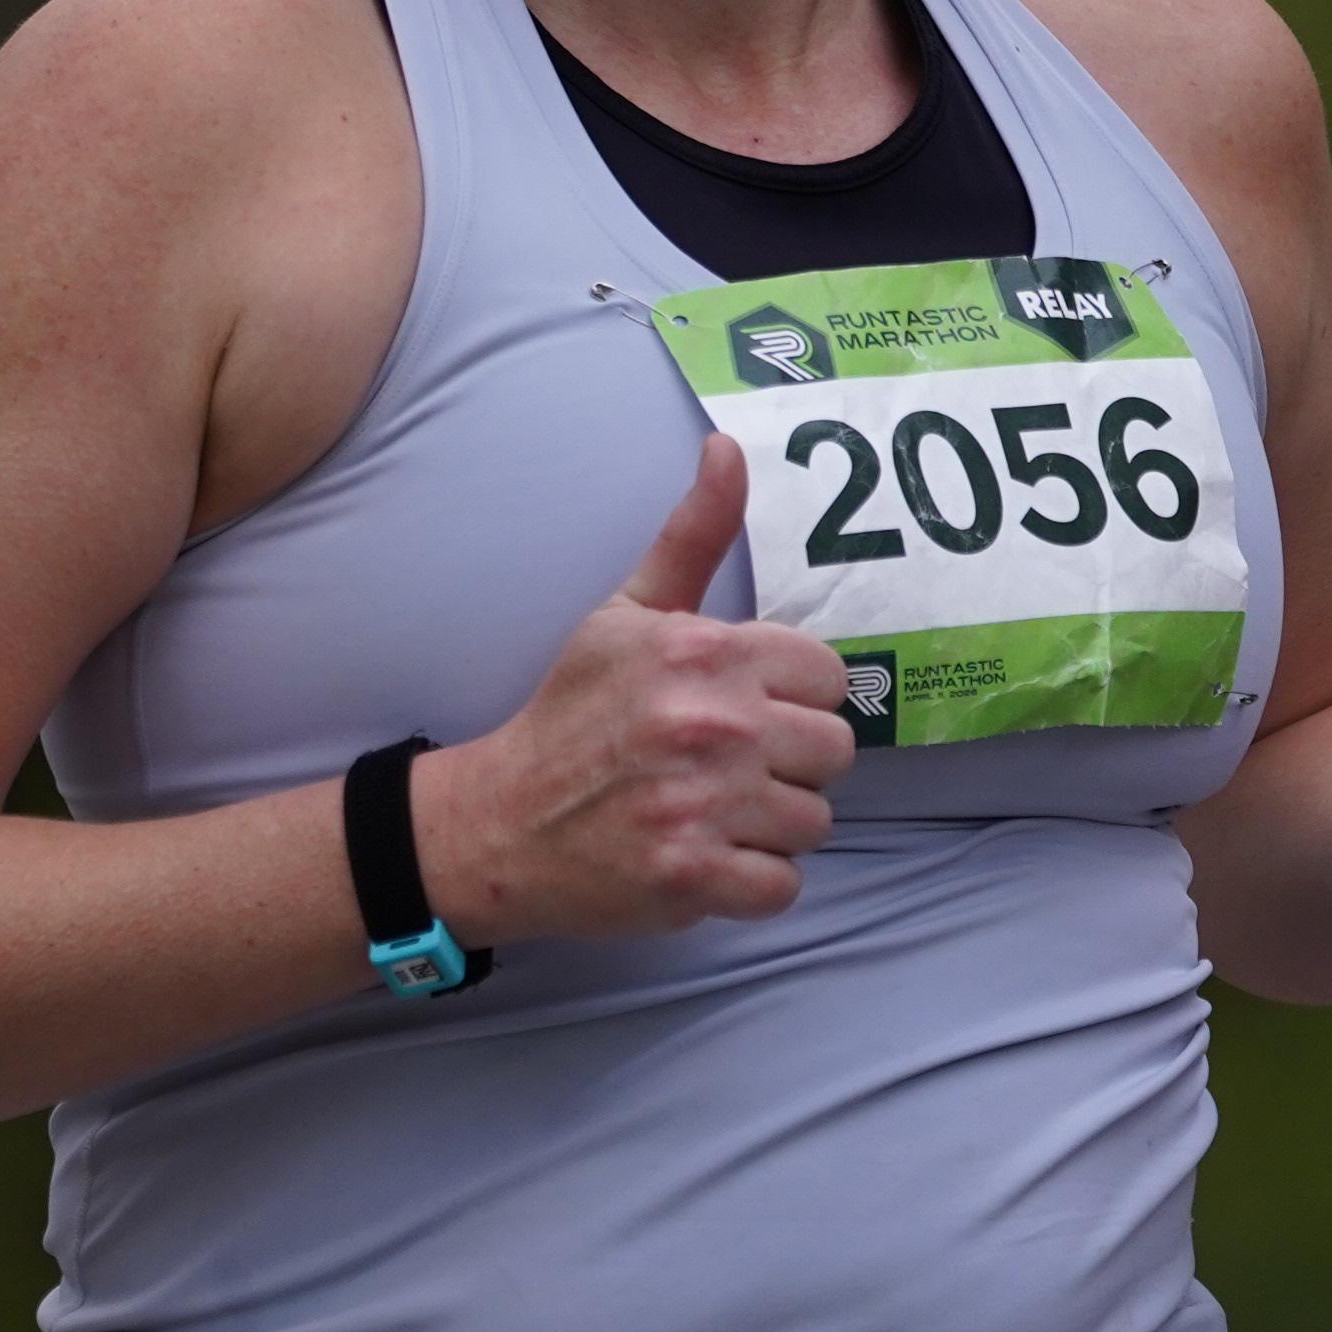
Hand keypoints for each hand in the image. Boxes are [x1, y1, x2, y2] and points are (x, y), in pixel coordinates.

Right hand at [422, 432, 862, 943]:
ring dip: (770, 826)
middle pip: (834, 752)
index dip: (790, 698)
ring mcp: (704, 806)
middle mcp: (711, 725)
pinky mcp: (694, 878)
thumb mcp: (624, 614)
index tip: (742, 711)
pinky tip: (704, 857)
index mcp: (702, 653)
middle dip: (788, 764)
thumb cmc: (570, 715)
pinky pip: (783, 885)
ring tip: (711, 814)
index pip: (827, 677)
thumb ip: (691, 536)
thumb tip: (727, 446)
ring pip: (814, 821)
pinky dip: (751, 882)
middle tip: (726, 769)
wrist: (498, 822)